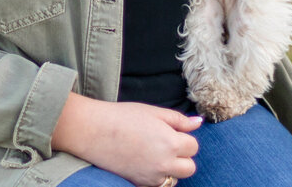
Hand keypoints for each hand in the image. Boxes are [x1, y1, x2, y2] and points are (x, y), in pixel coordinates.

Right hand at [52, 93, 200, 185]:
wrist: (93, 131)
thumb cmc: (122, 116)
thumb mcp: (152, 112)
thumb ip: (178, 119)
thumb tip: (199, 123)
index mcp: (170, 142)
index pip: (193, 146)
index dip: (183, 137)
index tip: (170, 132)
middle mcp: (165, 163)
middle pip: (189, 167)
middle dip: (182, 157)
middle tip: (165, 145)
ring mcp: (152, 177)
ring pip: (175, 179)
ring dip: (170, 169)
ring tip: (153, 154)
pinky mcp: (140, 184)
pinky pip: (159, 184)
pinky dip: (156, 176)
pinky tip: (143, 163)